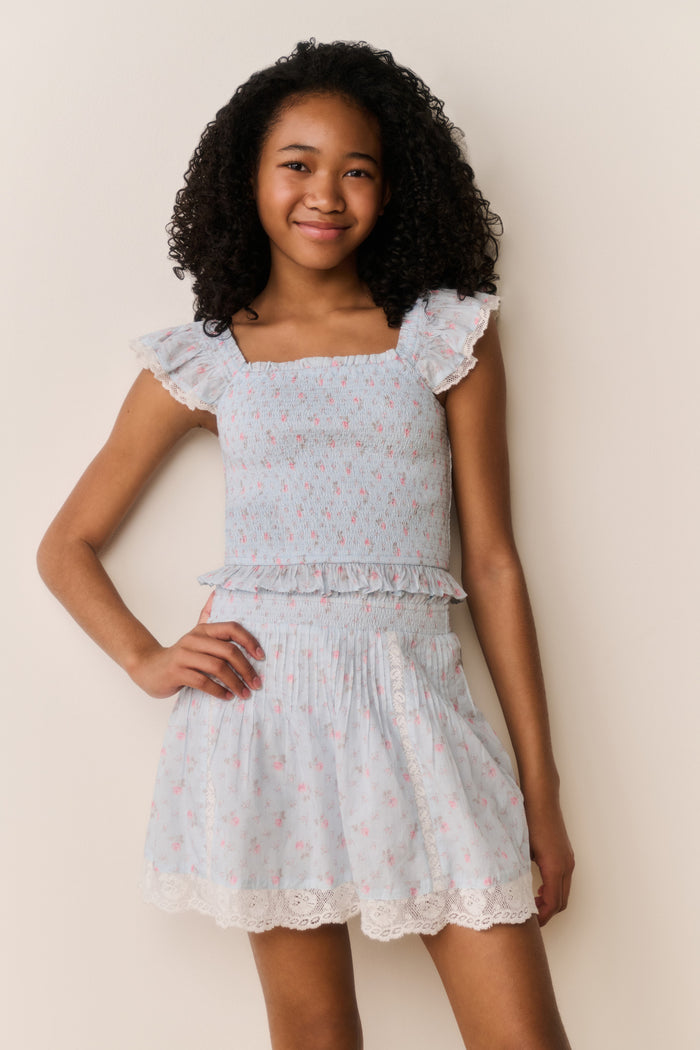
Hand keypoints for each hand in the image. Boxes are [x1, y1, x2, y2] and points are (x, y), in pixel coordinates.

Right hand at [129, 613, 264, 700]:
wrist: (147, 667)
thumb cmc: (179, 656)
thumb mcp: (195, 637)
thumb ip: (207, 620)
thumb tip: (216, 594)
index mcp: (203, 630)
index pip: (232, 628)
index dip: (249, 641)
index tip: (261, 657)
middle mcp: (194, 639)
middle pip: (228, 651)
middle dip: (246, 669)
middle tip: (256, 683)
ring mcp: (184, 655)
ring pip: (217, 667)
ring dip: (235, 683)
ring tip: (244, 693)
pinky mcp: (176, 672)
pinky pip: (203, 682)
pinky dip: (218, 691)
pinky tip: (227, 697)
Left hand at [524, 791, 574, 925]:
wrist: (541, 796)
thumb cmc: (529, 818)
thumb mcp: (520, 848)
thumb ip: (518, 872)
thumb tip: (509, 891)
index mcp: (555, 867)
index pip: (553, 903)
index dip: (542, 917)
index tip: (529, 923)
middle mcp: (566, 865)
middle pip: (562, 902)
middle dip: (547, 913)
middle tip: (529, 918)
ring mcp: (568, 859)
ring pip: (564, 891)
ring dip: (551, 902)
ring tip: (532, 904)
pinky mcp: (566, 854)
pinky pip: (564, 880)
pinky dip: (554, 890)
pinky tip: (539, 888)